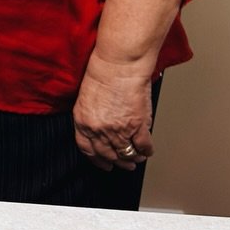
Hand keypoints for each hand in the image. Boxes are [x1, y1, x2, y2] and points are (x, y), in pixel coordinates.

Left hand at [72, 53, 154, 170]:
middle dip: (118, 162)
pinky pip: (143, 146)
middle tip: (125, 164)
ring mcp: (118, 130)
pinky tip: (147, 150)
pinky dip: (147, 150)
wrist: (118, 64)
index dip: (97, 160)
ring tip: (137, 158)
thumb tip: (100, 131)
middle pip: (108, 154)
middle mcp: (98, 129)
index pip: (88, 150)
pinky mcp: (137, 126)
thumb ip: (90, 117)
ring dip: (133, 158)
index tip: (104, 164)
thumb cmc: (103, 73)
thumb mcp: (85, 99)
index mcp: (82, 122)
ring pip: (126, 153)